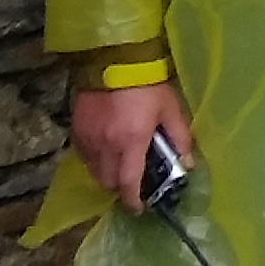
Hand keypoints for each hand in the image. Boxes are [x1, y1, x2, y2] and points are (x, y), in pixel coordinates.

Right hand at [73, 80, 190, 210]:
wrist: (115, 57)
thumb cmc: (148, 83)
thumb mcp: (170, 108)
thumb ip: (180, 138)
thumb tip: (188, 163)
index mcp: (131, 141)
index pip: (128, 184)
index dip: (133, 201)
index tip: (139, 208)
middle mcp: (106, 145)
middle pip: (108, 182)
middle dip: (120, 188)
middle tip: (133, 182)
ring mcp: (88, 137)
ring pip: (94, 171)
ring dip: (107, 174)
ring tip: (121, 165)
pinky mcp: (77, 128)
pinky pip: (84, 155)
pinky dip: (95, 159)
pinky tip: (106, 149)